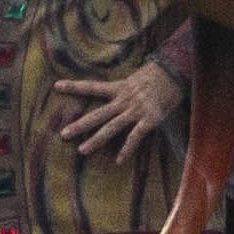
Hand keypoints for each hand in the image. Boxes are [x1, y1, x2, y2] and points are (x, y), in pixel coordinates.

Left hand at [49, 59, 178, 159]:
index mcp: (120, 87)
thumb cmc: (158, 76)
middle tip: (63, 134)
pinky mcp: (149, 119)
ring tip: (82, 151)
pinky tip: (119, 160)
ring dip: (96, 140)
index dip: (75, 86)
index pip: (92, 86)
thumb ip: (126, 89)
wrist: (176, 72)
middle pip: (97, 114)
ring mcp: (135, 110)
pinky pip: (135, 136)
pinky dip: (127, 149)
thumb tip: (117, 94)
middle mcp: (124, 99)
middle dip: (80, 125)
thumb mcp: (136, 78)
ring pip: (111, 127)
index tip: (57, 86)